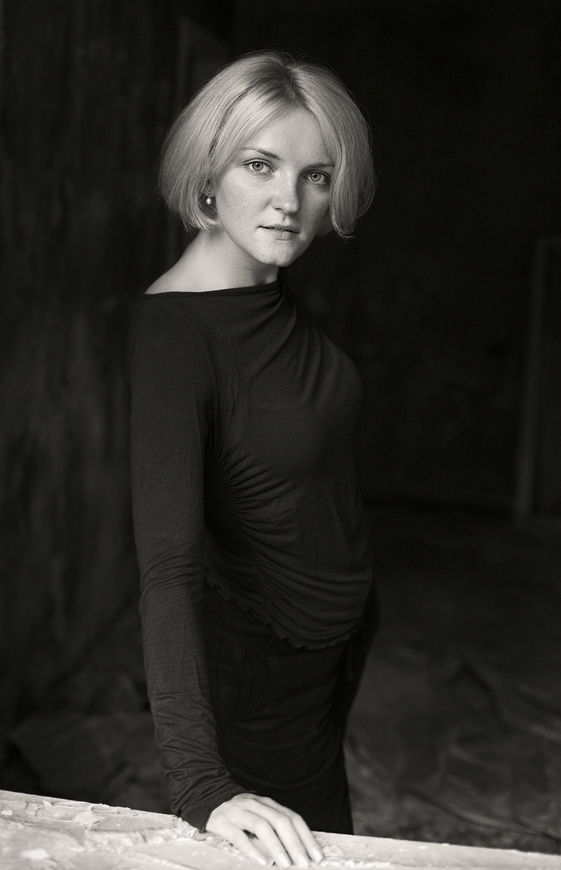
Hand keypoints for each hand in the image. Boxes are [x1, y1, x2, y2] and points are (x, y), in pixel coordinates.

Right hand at [206, 793, 323, 866]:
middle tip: (304, 863)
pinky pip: (239, 835)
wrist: (206, 799)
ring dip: (276, 846)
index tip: (317, 855)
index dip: (306, 836)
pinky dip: (252, 849)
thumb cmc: (238, 815)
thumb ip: (274, 828)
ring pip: (261, 825)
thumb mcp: (258, 817)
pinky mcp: (222, 822)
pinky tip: (262, 861)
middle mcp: (255, 804)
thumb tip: (298, 850)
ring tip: (285, 864)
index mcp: (268, 803)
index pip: (292, 817)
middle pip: (280, 821)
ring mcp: (238, 811)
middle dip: (295, 843)